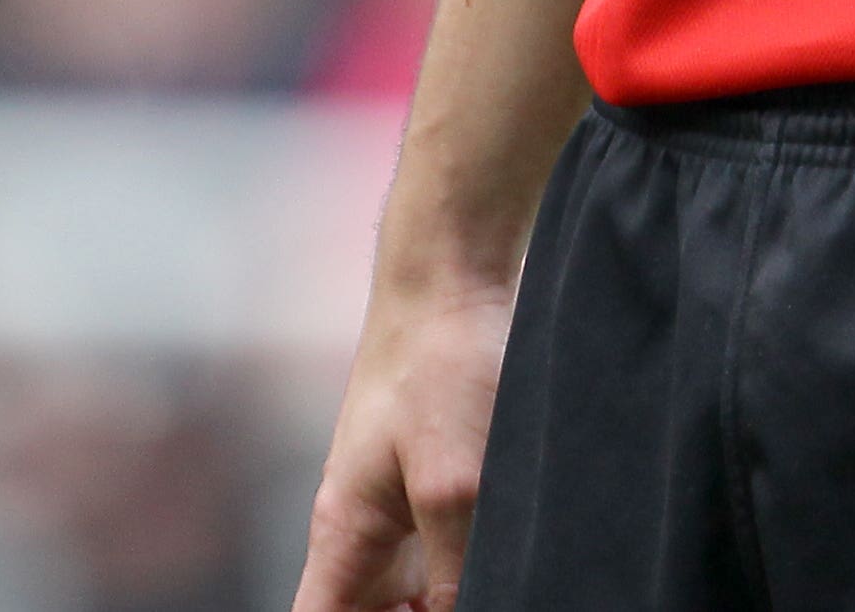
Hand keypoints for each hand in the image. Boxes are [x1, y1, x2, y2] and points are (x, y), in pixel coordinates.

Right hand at [293, 271, 518, 611]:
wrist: (454, 277)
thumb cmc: (440, 365)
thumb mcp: (453, 481)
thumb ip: (454, 566)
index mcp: (344, 535)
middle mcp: (362, 530)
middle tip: (470, 607)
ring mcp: (398, 507)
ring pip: (410, 593)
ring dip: (444, 604)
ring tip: (498, 591)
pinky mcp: (437, 483)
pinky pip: (443, 555)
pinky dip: (468, 575)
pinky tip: (510, 570)